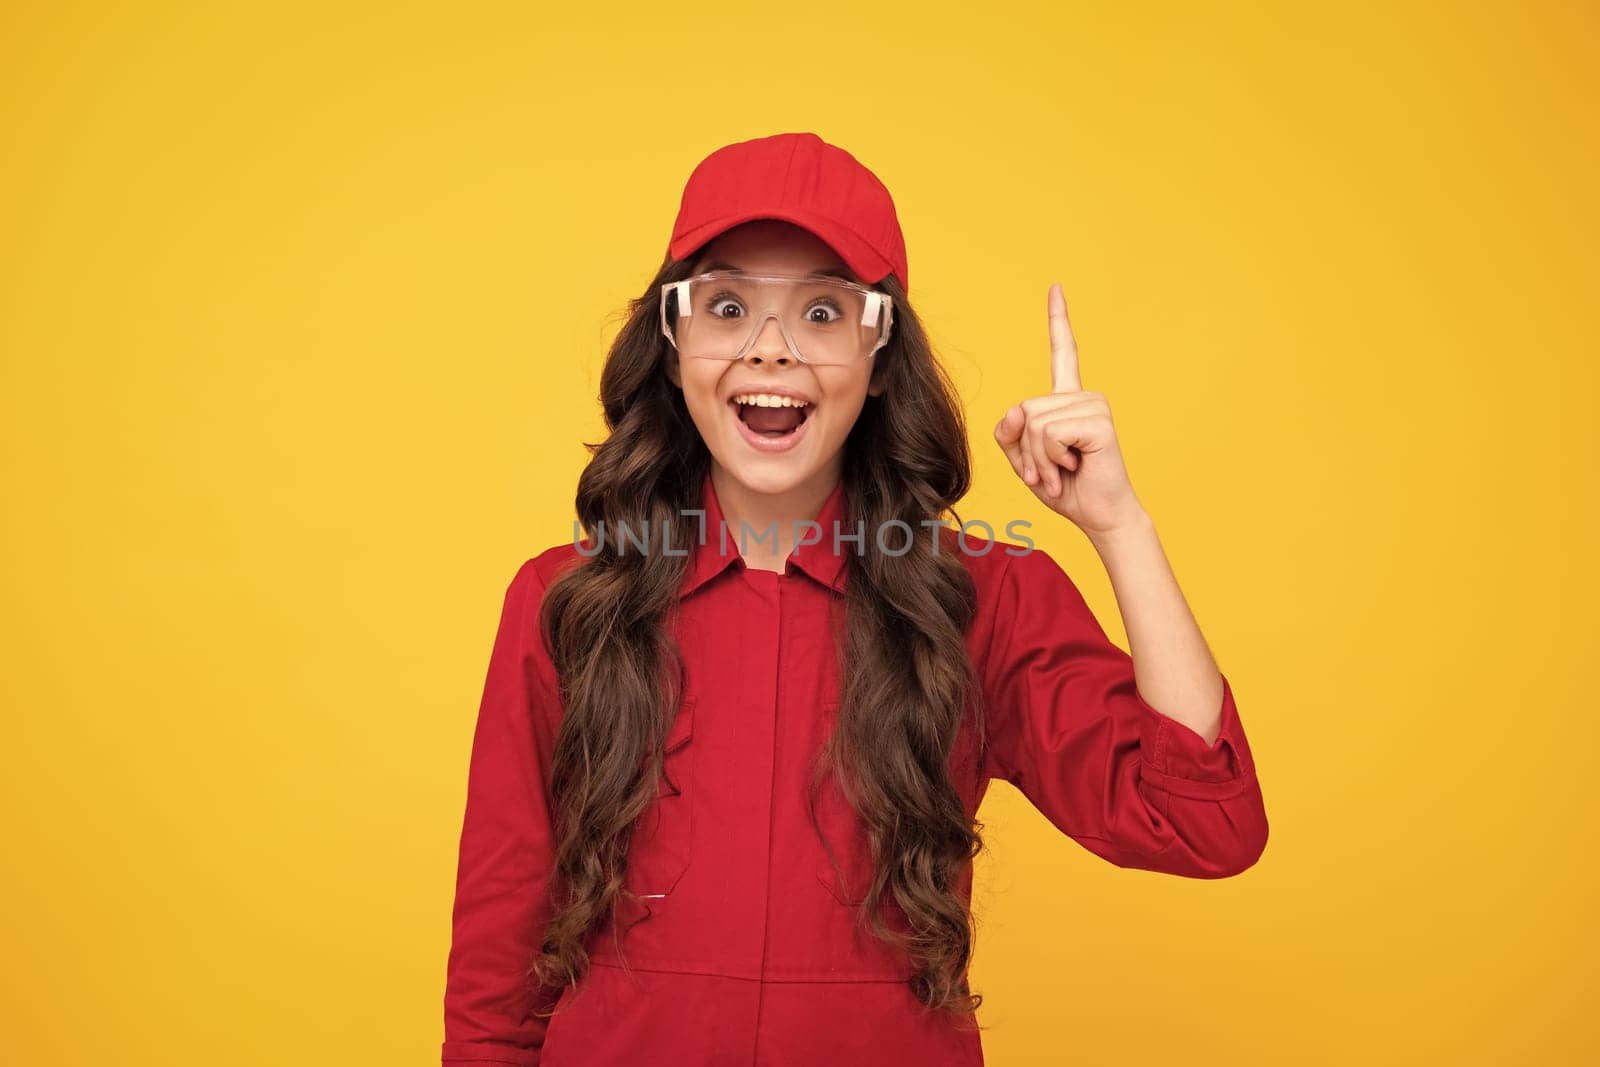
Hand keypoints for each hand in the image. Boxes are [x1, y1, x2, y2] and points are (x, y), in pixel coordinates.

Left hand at [994, 284, 1146, 537]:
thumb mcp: (1023, 460)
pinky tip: (1074, 467)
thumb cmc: (1065, 488)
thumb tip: (1017, 408)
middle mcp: (1083, 396)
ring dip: (1038, 458)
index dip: (1058, 320)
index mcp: (1067, 400)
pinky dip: (1051, 459)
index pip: (1063, 352)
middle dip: (1026, 451)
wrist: (1099, 517)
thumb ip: (1009, 434)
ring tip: (1063, 470)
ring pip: (1033, 423)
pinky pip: (1049, 433)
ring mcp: (1094, 406)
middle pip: (1023, 410)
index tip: (1056, 287)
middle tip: (1050, 470)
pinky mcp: (1099, 422)